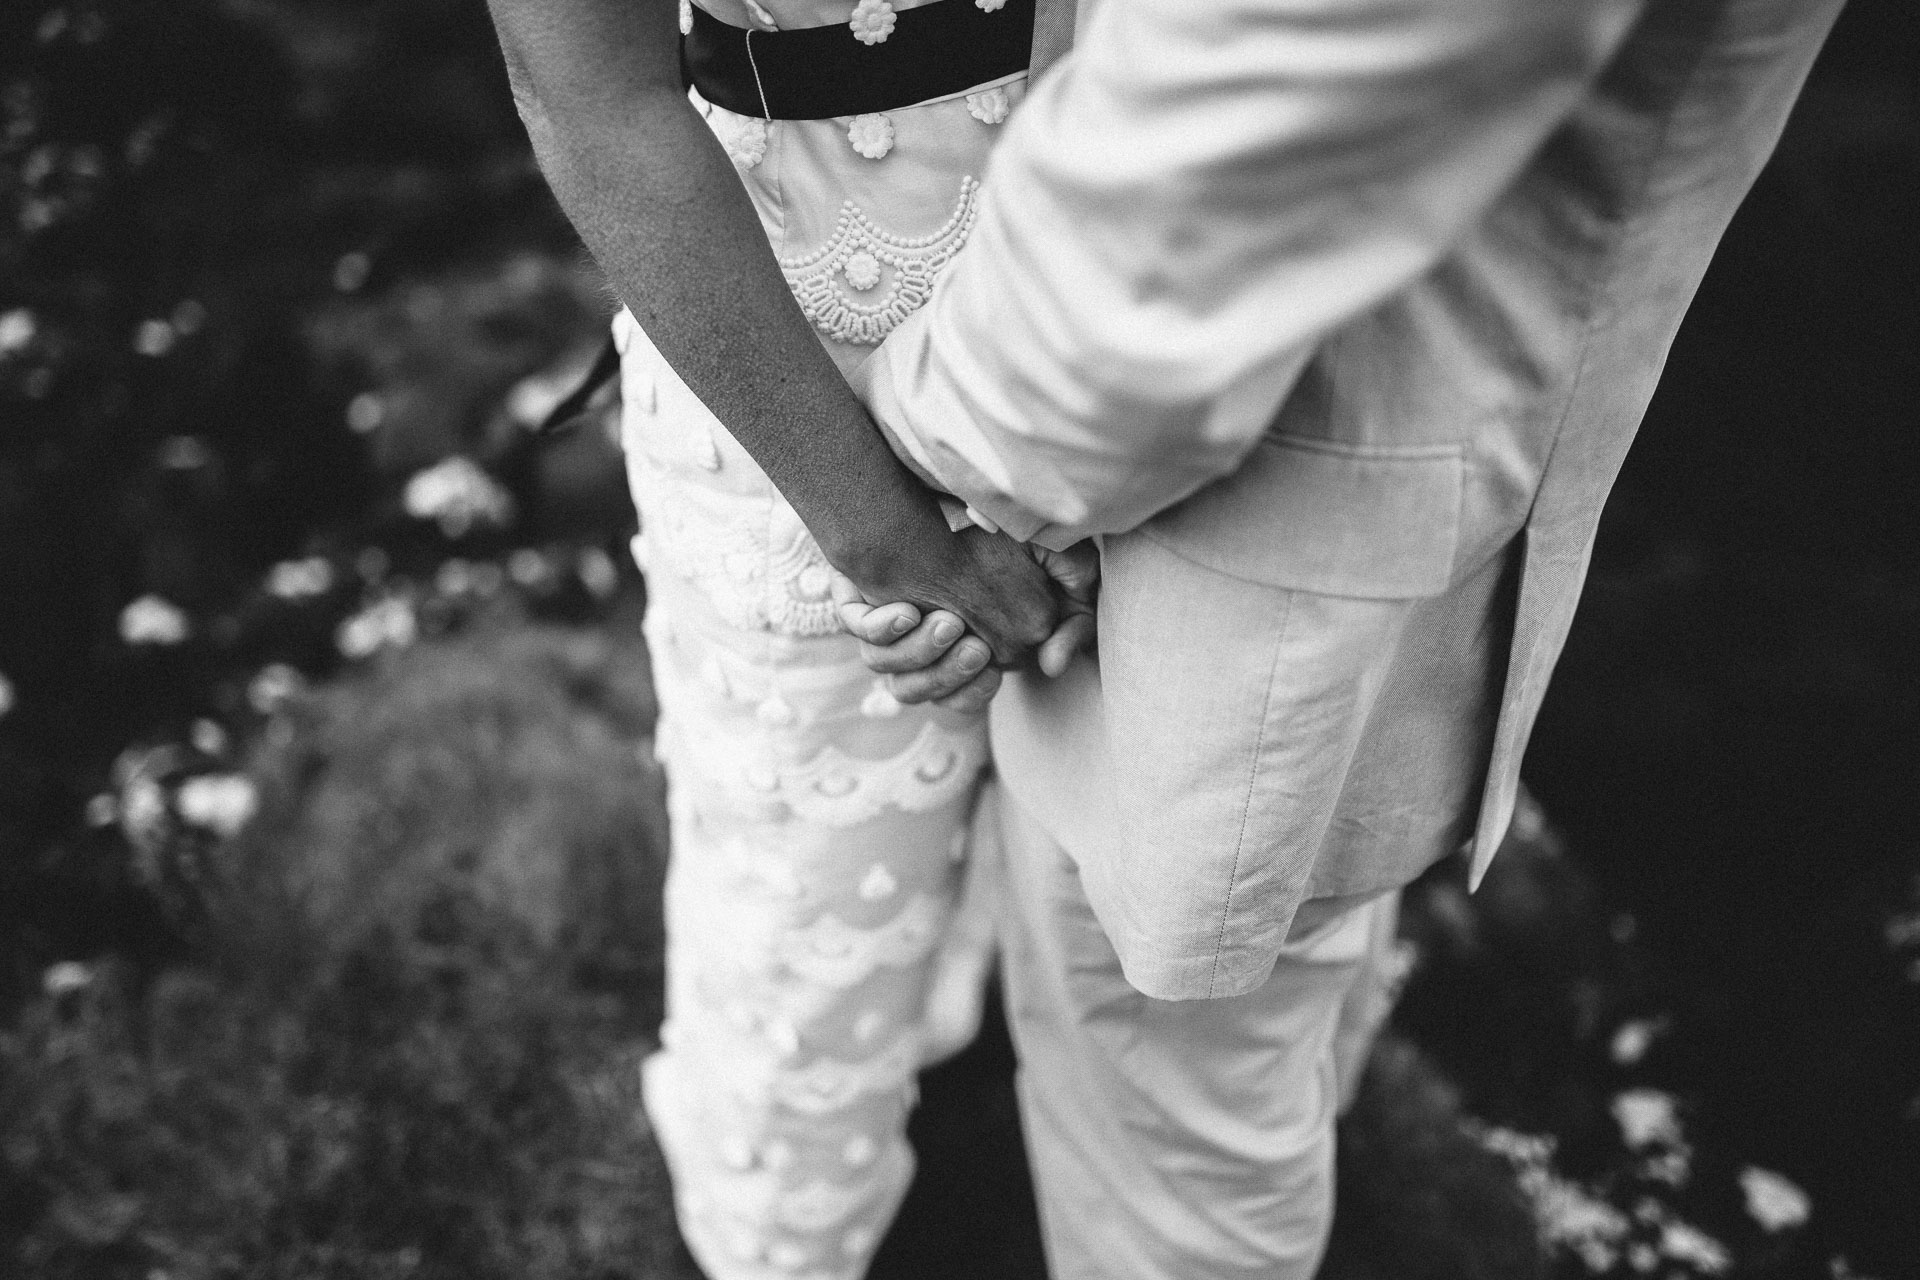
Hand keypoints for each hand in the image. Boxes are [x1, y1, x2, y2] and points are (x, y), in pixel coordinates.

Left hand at [833, 539, 1098, 711]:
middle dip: (948, 672)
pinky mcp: (866, 601)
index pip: (964, 695)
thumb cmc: (1003, 529)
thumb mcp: (1056, 563)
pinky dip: (880, 627)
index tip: (992, 663)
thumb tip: (1052, 665)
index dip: (975, 689)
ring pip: (891, 673)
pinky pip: (863, 630)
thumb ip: (1072, 615)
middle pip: (925, 690)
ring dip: (916, 654)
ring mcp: (891, 627)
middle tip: (971, 644)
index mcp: (964, 651)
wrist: (942, 490)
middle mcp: (922, 647)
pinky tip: (903, 610)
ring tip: (945, 622)